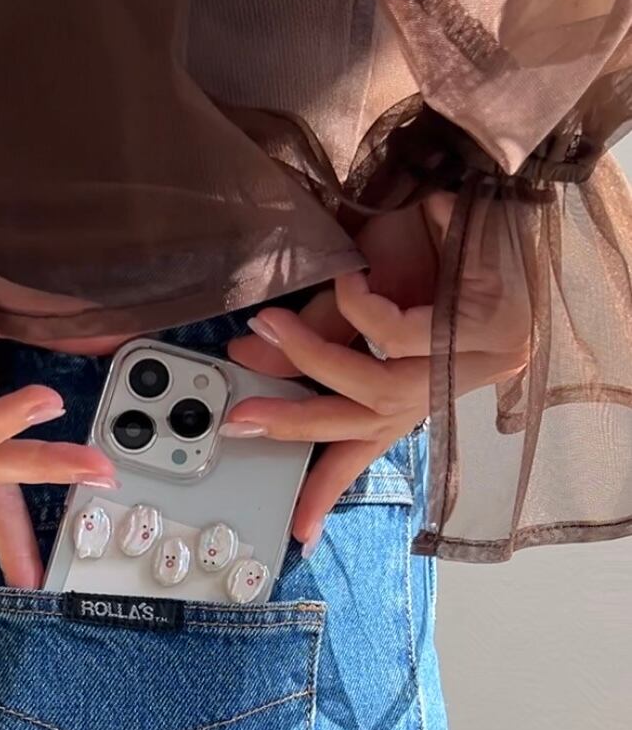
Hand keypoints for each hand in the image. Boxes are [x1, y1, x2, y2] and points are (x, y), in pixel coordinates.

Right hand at [223, 194, 528, 554]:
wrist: (488, 197)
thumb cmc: (428, 249)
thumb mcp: (355, 299)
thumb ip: (312, 336)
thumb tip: (249, 357)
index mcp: (410, 387)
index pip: (364, 449)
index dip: (327, 490)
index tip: (299, 532)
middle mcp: (435, 386)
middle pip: (361, 426)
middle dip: (293, 425)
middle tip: (241, 421)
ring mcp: (463, 362)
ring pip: (377, 389)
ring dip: (312, 358)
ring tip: (265, 325)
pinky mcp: (481, 330)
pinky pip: (400, 335)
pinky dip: (362, 308)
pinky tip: (354, 278)